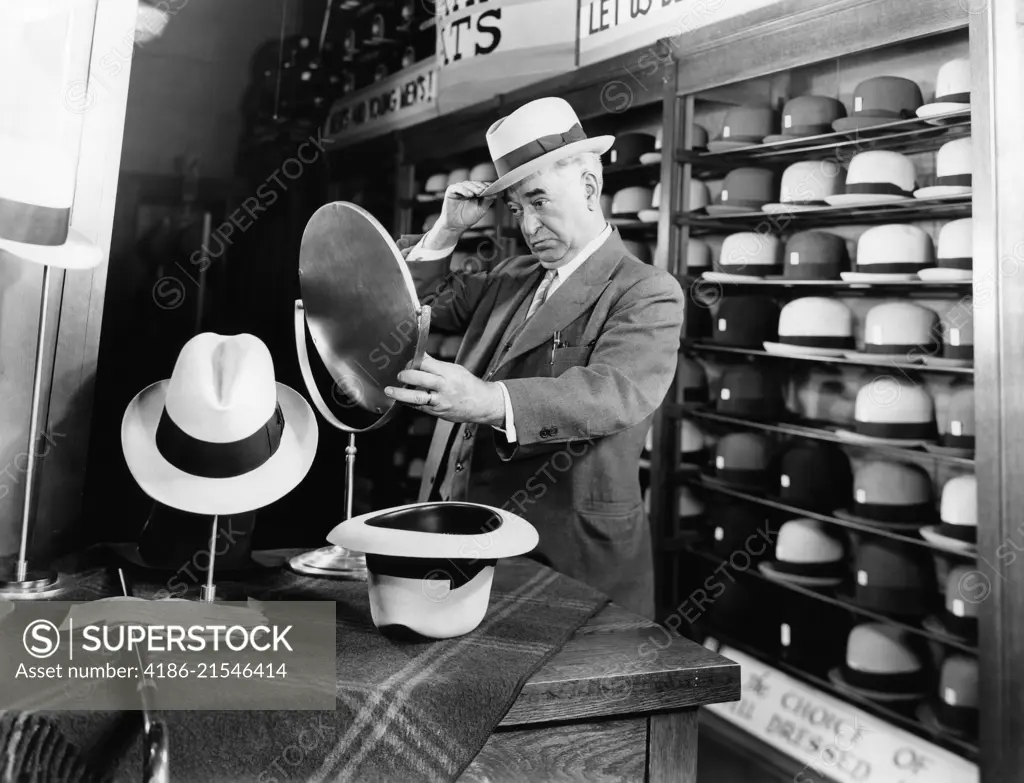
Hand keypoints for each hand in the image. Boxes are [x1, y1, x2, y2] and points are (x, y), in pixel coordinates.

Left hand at [385, 354, 504, 425]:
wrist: (482, 404)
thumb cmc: (469, 385)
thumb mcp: (456, 370)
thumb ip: (436, 365)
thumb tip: (421, 356)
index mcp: (449, 373)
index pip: (428, 363)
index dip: (415, 360)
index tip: (409, 359)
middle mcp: (444, 387)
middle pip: (422, 379)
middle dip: (407, 376)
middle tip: (400, 374)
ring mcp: (440, 401)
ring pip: (417, 397)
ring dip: (401, 394)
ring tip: (390, 391)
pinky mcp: (437, 412)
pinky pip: (419, 407)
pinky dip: (408, 403)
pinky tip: (401, 399)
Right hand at [422, 181, 496, 249]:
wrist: (456, 226)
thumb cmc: (468, 218)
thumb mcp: (481, 209)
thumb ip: (488, 201)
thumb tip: (496, 193)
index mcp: (475, 191)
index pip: (482, 185)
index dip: (488, 186)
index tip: (494, 189)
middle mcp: (467, 188)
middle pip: (475, 183)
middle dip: (481, 186)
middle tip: (485, 190)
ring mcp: (459, 189)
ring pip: (467, 184)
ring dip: (473, 187)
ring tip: (478, 192)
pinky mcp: (451, 191)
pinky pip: (457, 187)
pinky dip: (463, 190)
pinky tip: (469, 194)